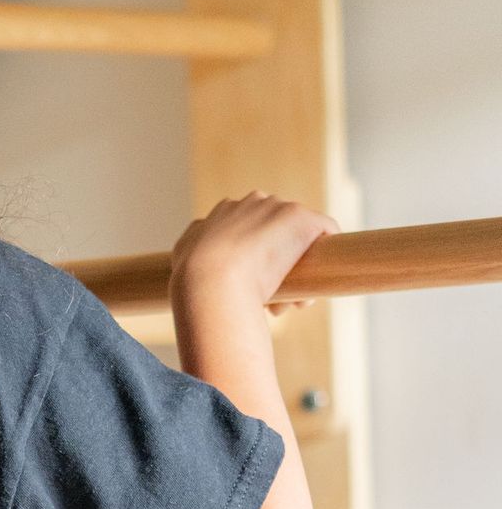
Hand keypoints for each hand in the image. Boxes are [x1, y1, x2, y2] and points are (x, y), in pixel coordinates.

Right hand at [169, 191, 337, 315]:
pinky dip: (325, 254)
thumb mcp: (183, 257)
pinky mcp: (304, 219)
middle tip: (270, 305)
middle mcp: (253, 202)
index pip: (249, 230)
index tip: (249, 287)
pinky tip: (316, 286)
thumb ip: (191, 249)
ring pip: (299, 239)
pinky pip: (325, 231)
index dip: (253, 260)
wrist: (209, 281)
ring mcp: (279, 208)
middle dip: (277, 266)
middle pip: (276, 233)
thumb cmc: (193, 280)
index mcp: (225, 211)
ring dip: (298, 270)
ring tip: (287, 306)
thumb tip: (194, 257)